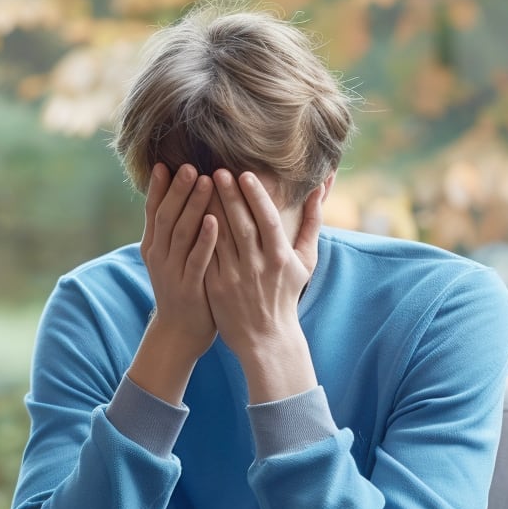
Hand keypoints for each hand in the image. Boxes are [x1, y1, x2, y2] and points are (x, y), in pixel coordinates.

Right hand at [139, 162, 219, 359]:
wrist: (180, 331)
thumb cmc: (183, 287)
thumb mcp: (171, 257)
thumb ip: (175, 229)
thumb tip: (180, 196)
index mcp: (153, 246)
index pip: (153, 211)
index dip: (159, 188)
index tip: (165, 164)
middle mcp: (158, 256)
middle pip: (166, 216)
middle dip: (177, 190)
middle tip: (189, 166)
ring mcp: (172, 271)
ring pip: (180, 233)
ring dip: (192, 206)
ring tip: (204, 182)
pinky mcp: (189, 286)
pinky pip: (197, 259)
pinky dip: (204, 239)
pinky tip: (214, 220)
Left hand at [205, 170, 321, 401]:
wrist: (266, 337)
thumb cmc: (287, 293)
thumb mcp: (305, 261)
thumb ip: (311, 223)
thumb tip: (318, 188)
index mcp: (280, 257)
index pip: (267, 220)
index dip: (256, 197)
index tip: (244, 174)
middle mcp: (258, 266)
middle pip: (241, 225)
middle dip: (229, 197)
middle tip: (216, 171)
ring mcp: (235, 277)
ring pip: (220, 238)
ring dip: (209, 210)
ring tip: (198, 186)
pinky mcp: (215, 287)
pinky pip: (205, 255)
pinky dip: (198, 236)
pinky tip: (189, 216)